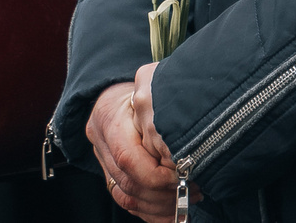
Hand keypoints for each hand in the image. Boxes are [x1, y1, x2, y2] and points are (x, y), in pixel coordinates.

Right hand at [87, 67, 177, 221]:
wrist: (115, 94)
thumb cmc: (141, 87)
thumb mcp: (151, 86)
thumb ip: (162, 112)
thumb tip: (192, 138)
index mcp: (110, 119)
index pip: (128, 159)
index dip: (156, 175)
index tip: (183, 174)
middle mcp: (102, 144)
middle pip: (129, 183)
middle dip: (164, 193)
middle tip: (194, 188)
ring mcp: (104, 163)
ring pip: (128, 198)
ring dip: (161, 206)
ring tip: (189, 197)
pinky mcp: (111, 176)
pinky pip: (128, 203)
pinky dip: (152, 213)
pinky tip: (174, 214)